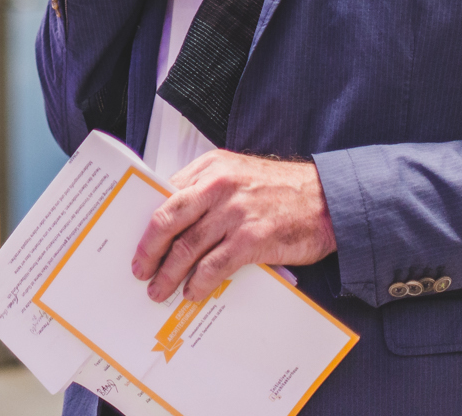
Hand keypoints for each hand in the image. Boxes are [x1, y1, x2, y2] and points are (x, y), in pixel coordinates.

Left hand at [132, 151, 335, 301]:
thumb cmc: (281, 189)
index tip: (134, 239)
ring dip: (168, 273)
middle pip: (167, 219)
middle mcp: (218, 187)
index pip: (165, 193)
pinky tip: (192, 292)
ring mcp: (234, 213)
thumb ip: (206, 189)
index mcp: (211, 168)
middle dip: (148, 249)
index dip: (146, 220)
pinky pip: (214, 266)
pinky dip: (198, 283)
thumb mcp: (238, 174)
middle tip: (139, 269)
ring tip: (159, 289)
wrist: (327, 199)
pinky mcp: (252, 239)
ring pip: (187, 246)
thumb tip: (175, 219)